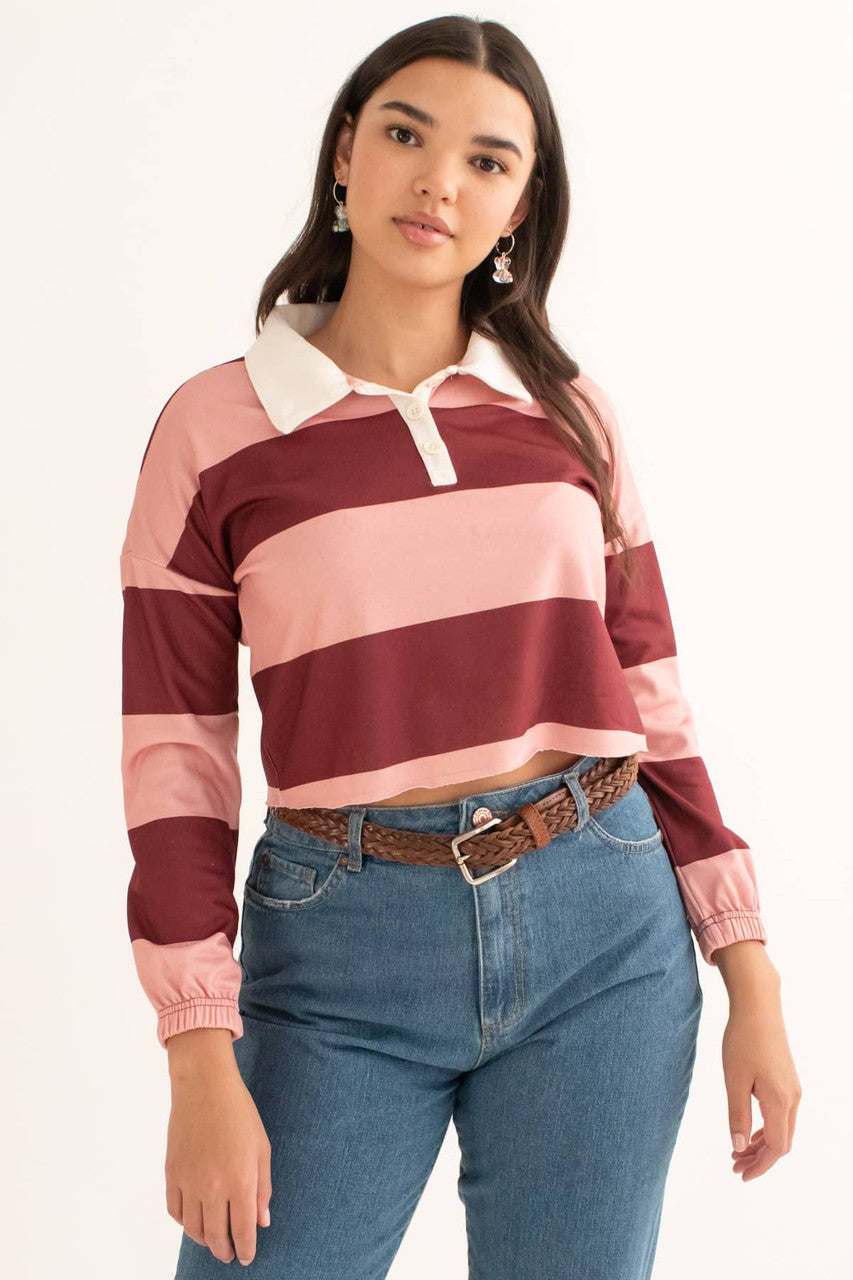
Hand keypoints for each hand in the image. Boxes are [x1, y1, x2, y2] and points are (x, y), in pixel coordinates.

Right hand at [165, 1063, 271, 1264]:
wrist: (203, 1086)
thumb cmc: (239, 1113)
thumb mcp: (262, 1148)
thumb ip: (263, 1188)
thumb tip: (262, 1222)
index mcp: (240, 1180)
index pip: (242, 1231)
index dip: (245, 1249)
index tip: (246, 1257)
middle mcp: (212, 1187)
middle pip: (215, 1236)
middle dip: (224, 1250)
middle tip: (229, 1253)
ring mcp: (188, 1182)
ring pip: (193, 1229)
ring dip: (204, 1240)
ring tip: (213, 1239)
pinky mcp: (171, 1173)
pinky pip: (175, 1211)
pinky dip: (184, 1222)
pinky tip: (194, 1219)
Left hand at [722, 986, 801, 1181]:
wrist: (758, 1007)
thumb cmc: (743, 1040)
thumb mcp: (734, 1080)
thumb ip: (737, 1116)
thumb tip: (738, 1148)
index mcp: (780, 1101)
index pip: (776, 1147)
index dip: (760, 1166)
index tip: (741, 1176)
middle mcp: (793, 1098)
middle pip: (781, 1142)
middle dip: (759, 1159)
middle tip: (734, 1166)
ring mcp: (792, 1089)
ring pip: (782, 1129)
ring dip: (761, 1144)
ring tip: (737, 1152)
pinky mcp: (787, 1080)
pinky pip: (781, 1115)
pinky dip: (765, 1128)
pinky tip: (749, 1131)